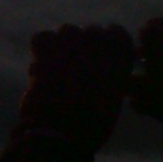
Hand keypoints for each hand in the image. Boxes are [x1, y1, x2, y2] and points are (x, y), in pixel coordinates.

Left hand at [16, 23, 133, 152]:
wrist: (62, 130)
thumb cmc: (92, 122)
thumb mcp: (113, 97)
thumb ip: (110, 74)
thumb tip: (99, 65)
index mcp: (120, 60)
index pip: (117, 32)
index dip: (107, 40)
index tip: (101, 51)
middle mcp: (98, 46)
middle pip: (91, 30)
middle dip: (84, 44)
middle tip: (77, 64)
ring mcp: (71, 44)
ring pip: (67, 30)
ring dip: (64, 44)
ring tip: (60, 65)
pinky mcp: (46, 48)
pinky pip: (43, 36)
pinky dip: (42, 47)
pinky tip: (44, 62)